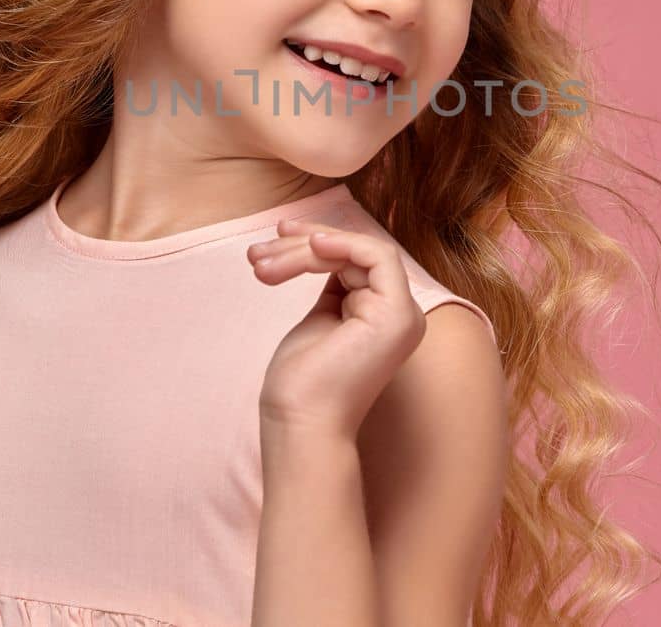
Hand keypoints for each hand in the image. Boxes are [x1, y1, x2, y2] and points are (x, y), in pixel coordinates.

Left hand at [247, 217, 427, 441]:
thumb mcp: (318, 320)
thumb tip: (318, 244)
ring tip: (260, 264)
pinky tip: (308, 246)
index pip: (354, 260)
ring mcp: (403, 315)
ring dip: (303, 249)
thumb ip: (331, 287)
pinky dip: (342, 244)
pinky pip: (377, 256)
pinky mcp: (397, 315)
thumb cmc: (301, 383)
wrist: (300, 423)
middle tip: (256, 254)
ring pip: (357, 250)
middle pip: (353, 252)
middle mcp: (401, 314)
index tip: (274, 237)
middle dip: (300, 245)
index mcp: (383, 316)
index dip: (315, 242)